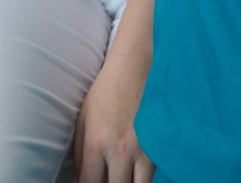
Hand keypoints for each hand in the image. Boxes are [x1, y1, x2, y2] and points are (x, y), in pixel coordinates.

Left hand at [72, 46, 154, 182]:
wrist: (135, 69)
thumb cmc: (107, 91)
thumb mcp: (83, 118)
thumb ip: (79, 151)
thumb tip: (80, 178)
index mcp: (96, 142)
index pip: (89, 182)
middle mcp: (120, 150)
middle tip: (108, 179)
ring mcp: (144, 151)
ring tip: (124, 176)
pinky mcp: (161, 147)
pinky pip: (156, 176)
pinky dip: (147, 178)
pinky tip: (139, 173)